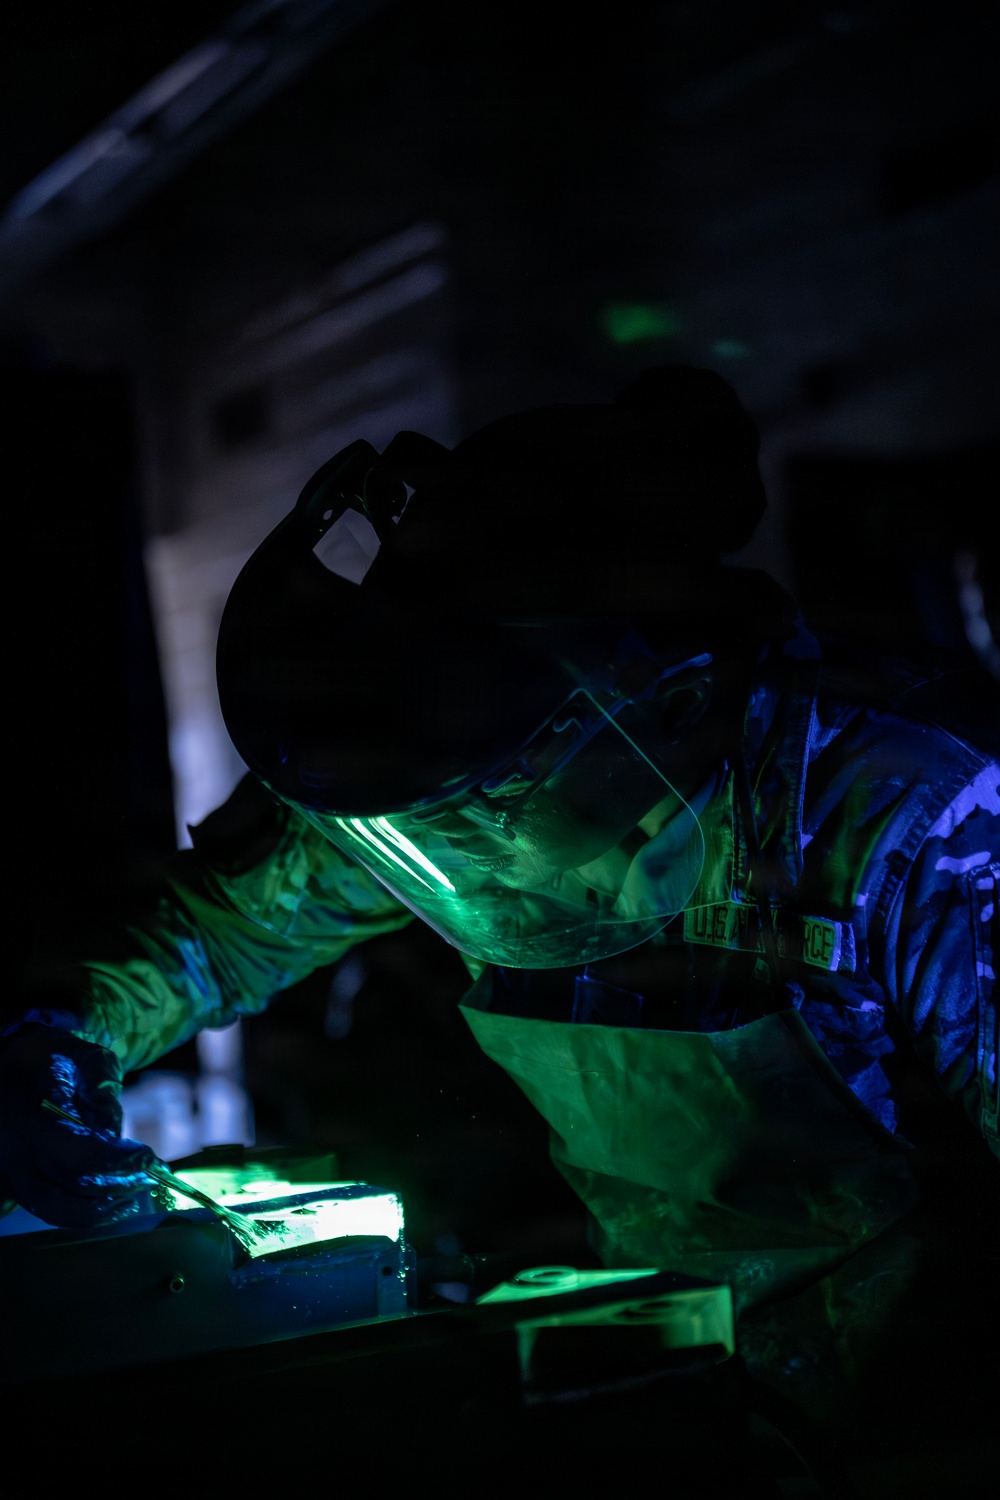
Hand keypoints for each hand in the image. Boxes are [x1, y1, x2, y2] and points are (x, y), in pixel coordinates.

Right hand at [0, 1022, 158, 1226]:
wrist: (22, 1063)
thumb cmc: (62, 1059)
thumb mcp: (89, 1060)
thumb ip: (102, 1093)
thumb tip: (112, 1137)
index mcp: (28, 1108)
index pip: (73, 1148)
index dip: (114, 1160)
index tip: (147, 1159)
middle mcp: (10, 1142)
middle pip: (62, 1181)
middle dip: (111, 1185)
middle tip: (146, 1178)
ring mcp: (6, 1164)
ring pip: (48, 1205)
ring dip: (95, 1210)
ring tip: (131, 1200)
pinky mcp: (11, 1178)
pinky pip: (44, 1206)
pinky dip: (78, 1212)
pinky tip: (111, 1205)